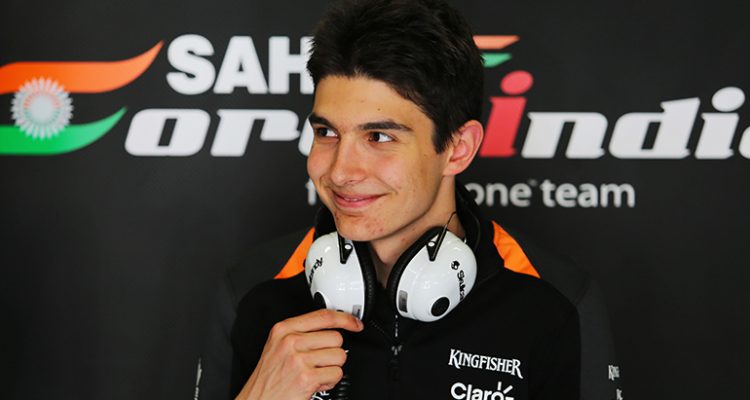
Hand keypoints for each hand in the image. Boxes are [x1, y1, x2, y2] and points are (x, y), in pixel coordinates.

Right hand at [235, 309, 363, 399]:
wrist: (258, 399)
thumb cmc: (269, 376)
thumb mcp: (278, 345)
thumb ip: (300, 332)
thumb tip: (331, 327)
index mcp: (284, 329)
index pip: (324, 316)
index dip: (345, 319)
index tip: (355, 323)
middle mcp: (291, 342)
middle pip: (336, 338)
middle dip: (332, 352)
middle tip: (318, 362)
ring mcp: (299, 360)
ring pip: (339, 356)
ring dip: (332, 367)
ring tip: (315, 372)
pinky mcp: (307, 378)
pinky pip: (336, 374)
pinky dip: (330, 381)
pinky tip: (316, 382)